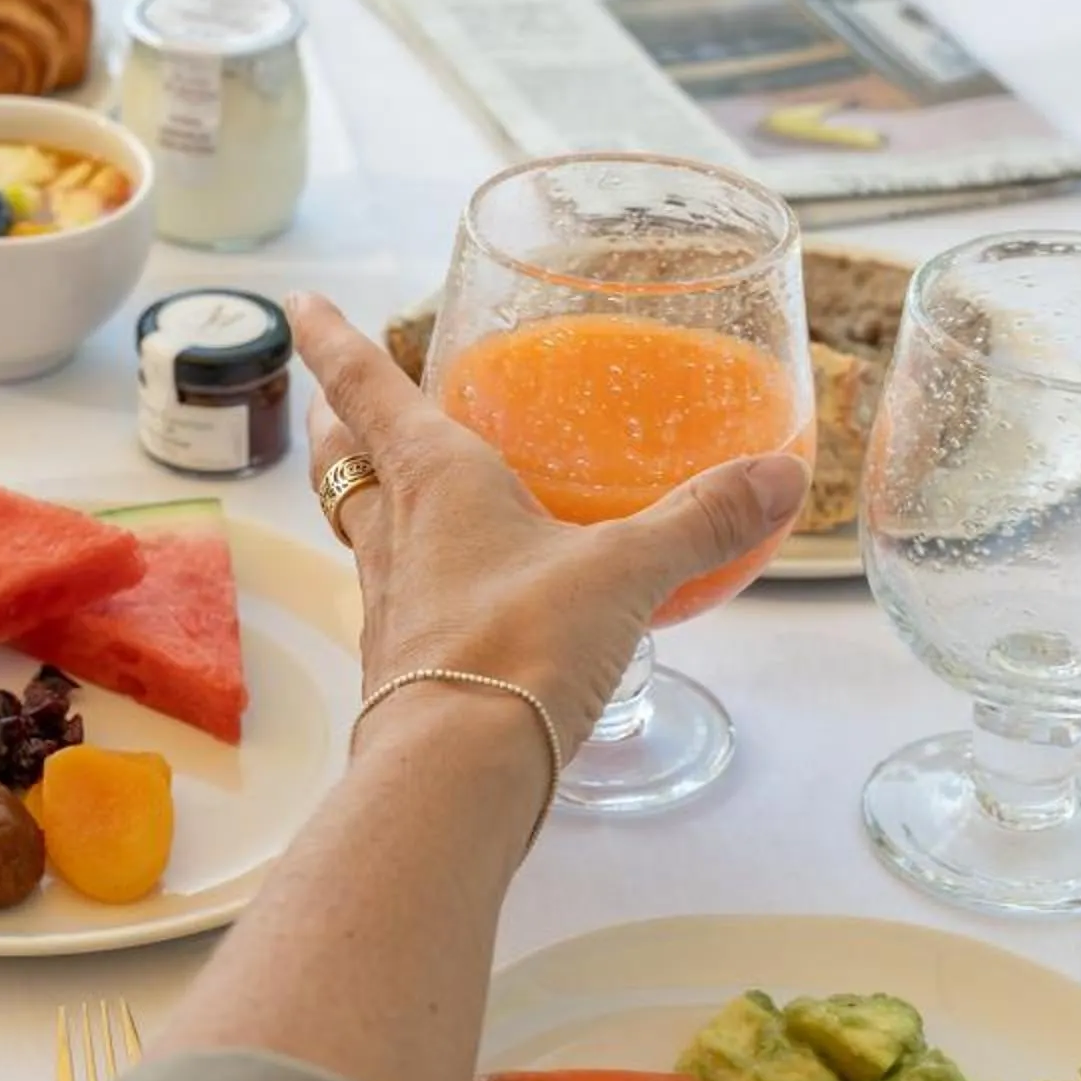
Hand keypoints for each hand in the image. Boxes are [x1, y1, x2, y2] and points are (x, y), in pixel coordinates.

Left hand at [293, 294, 811, 760]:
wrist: (455, 778)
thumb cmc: (521, 647)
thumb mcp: (625, 573)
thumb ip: (701, 520)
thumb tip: (778, 473)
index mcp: (432, 478)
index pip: (366, 385)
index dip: (332, 338)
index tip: (302, 302)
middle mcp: (395, 531)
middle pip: (346, 461)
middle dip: (341, 423)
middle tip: (339, 399)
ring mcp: (391, 603)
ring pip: (366, 530)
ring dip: (375, 502)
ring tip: (407, 489)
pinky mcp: (406, 668)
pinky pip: (403, 600)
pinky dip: (420, 581)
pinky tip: (462, 595)